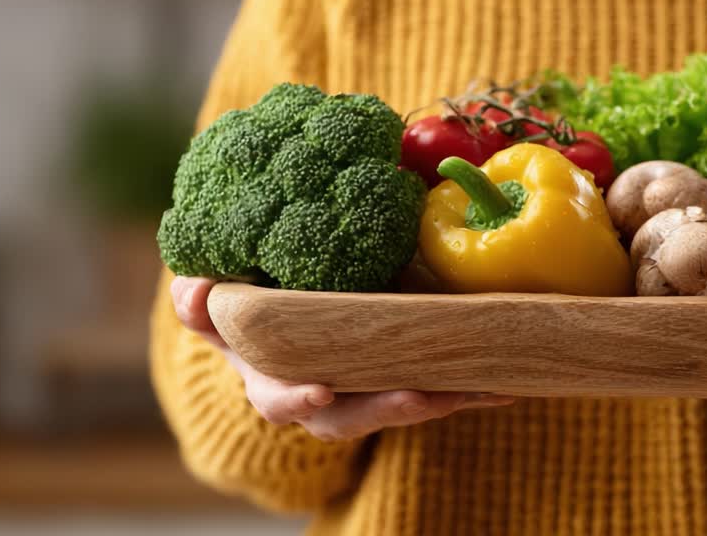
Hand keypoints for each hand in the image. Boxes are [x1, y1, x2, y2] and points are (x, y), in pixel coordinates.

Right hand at [171, 277, 515, 441]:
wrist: (289, 318)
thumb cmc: (252, 307)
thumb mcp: (220, 304)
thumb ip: (202, 301)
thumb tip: (194, 291)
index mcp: (272, 380)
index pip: (279, 397)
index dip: (296, 396)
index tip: (318, 389)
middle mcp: (323, 399)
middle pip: (355, 415)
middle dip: (389, 407)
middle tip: (423, 397)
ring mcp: (368, 394)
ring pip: (408, 404)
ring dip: (447, 398)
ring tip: (484, 384)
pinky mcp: (409, 382)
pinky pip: (444, 389)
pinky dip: (476, 387)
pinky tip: (511, 378)